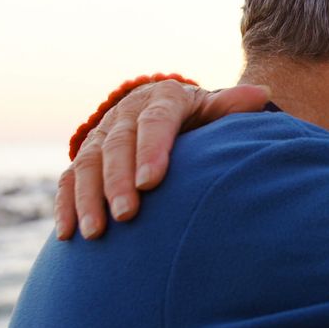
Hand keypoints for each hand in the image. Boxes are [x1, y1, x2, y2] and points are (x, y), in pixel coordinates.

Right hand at [55, 81, 271, 239]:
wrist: (167, 111)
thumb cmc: (201, 118)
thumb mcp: (216, 109)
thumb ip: (232, 106)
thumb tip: (262, 93)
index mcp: (164, 98)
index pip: (155, 122)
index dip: (151, 151)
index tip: (151, 182)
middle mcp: (128, 112)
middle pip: (117, 145)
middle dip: (118, 182)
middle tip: (127, 215)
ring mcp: (102, 133)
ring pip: (86, 163)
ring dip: (88, 198)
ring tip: (96, 232)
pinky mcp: (85, 154)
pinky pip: (68, 178)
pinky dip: (66, 205)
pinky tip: (68, 234)